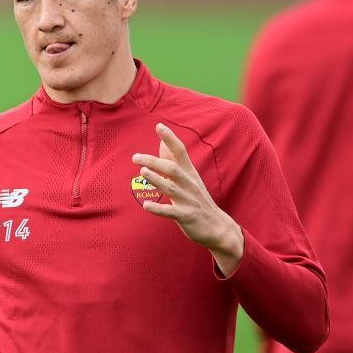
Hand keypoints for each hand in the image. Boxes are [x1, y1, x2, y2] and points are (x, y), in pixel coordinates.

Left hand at [132, 123, 244, 275]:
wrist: (217, 227)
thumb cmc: (198, 200)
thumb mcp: (188, 178)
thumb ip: (174, 161)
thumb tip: (161, 143)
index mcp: (189, 173)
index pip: (180, 151)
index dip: (170, 138)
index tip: (159, 126)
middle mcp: (189, 184)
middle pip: (172, 168)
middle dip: (154, 161)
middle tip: (135, 157)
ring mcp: (188, 200)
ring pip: (171, 187)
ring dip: (156, 179)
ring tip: (142, 172)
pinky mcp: (186, 216)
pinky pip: (171, 212)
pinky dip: (158, 208)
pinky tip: (146, 205)